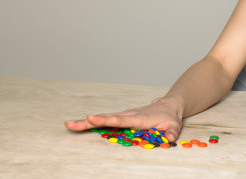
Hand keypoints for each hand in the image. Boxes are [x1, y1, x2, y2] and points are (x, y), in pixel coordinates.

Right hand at [64, 97, 182, 142]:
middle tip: (71, 124)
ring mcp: (125, 115)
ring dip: (87, 122)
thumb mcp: (175, 125)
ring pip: (104, 118)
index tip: (91, 117)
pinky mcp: (123, 117)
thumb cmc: (170, 117)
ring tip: (70, 124)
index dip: (106, 120)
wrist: (168, 106)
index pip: (120, 120)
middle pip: (106, 118)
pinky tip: (80, 125)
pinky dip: (93, 123)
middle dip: (89, 121)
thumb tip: (170, 140)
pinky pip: (106, 120)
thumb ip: (172, 133)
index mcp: (139, 118)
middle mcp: (129, 115)